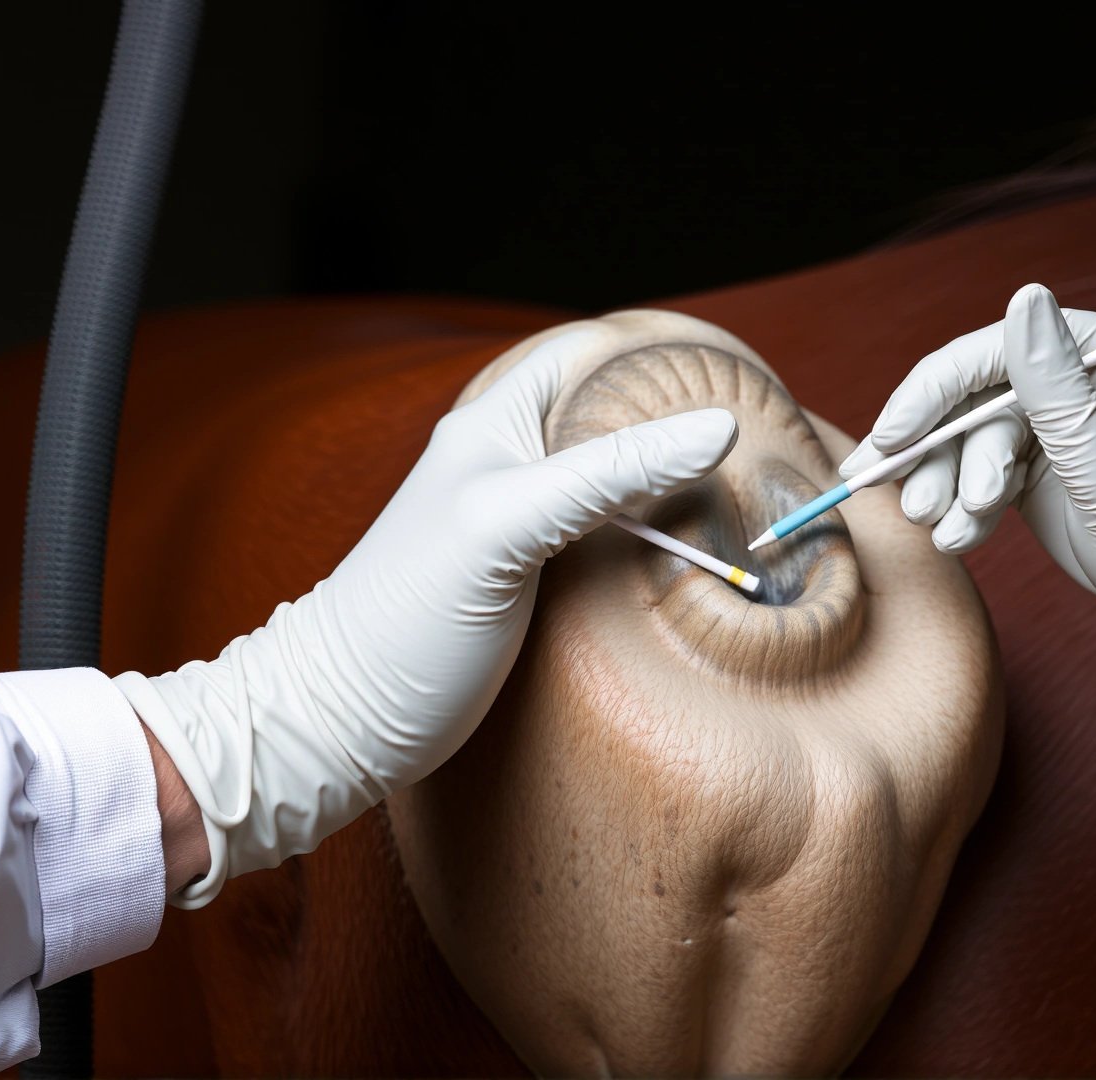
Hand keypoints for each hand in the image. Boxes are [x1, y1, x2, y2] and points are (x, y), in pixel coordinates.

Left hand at [117, 331, 738, 905]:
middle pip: (611, 419)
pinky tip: (687, 561)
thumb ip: (609, 472)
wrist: (340, 724)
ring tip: (738, 504)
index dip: (659, 361)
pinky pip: (605, 539)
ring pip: (614, 482)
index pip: (589, 357)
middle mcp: (508, 464)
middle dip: (677, 428)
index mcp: (494, 425)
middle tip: (755, 453)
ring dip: (671, 490)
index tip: (736, 385)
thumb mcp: (510, 530)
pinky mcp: (529, 582)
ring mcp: (519, 525)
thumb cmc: (405, 621)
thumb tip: (716, 427)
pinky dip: (651, 541)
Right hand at [840, 284, 1095, 744]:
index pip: (1013, 344)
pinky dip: (961, 505)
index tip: (898, 434)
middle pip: (979, 388)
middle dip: (939, 449)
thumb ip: (1058, 390)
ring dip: (945, 483)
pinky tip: (959, 538)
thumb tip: (1024, 295)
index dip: (943, 385)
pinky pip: (976, 469)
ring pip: (969, 433)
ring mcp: (1058, 419)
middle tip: (910, 501)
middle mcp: (1087, 377)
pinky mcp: (1036, 461)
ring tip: (941, 530)